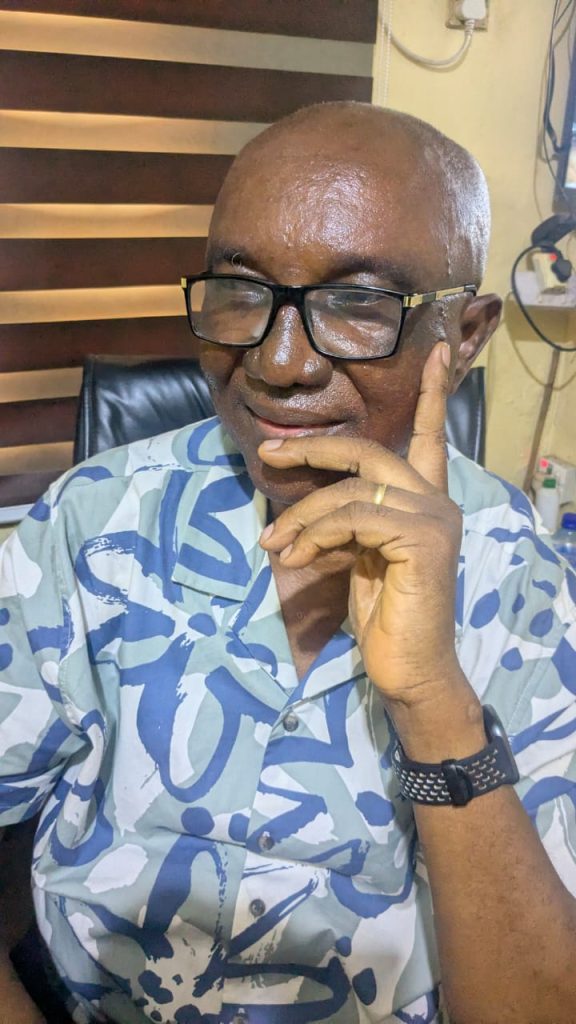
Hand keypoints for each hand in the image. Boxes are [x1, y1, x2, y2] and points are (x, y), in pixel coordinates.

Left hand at [259, 342, 464, 705]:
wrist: (410, 669)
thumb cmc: (385, 616)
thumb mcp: (360, 557)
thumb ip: (349, 523)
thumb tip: (305, 512)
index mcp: (425, 501)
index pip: (430, 437)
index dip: (431, 394)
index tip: (436, 350)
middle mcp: (436, 501)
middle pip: (370, 452)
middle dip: (315, 450)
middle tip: (268, 454)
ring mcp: (433, 518)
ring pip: (351, 490)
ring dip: (302, 515)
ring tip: (273, 543)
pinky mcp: (422, 540)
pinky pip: (353, 517)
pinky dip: (316, 533)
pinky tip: (298, 556)